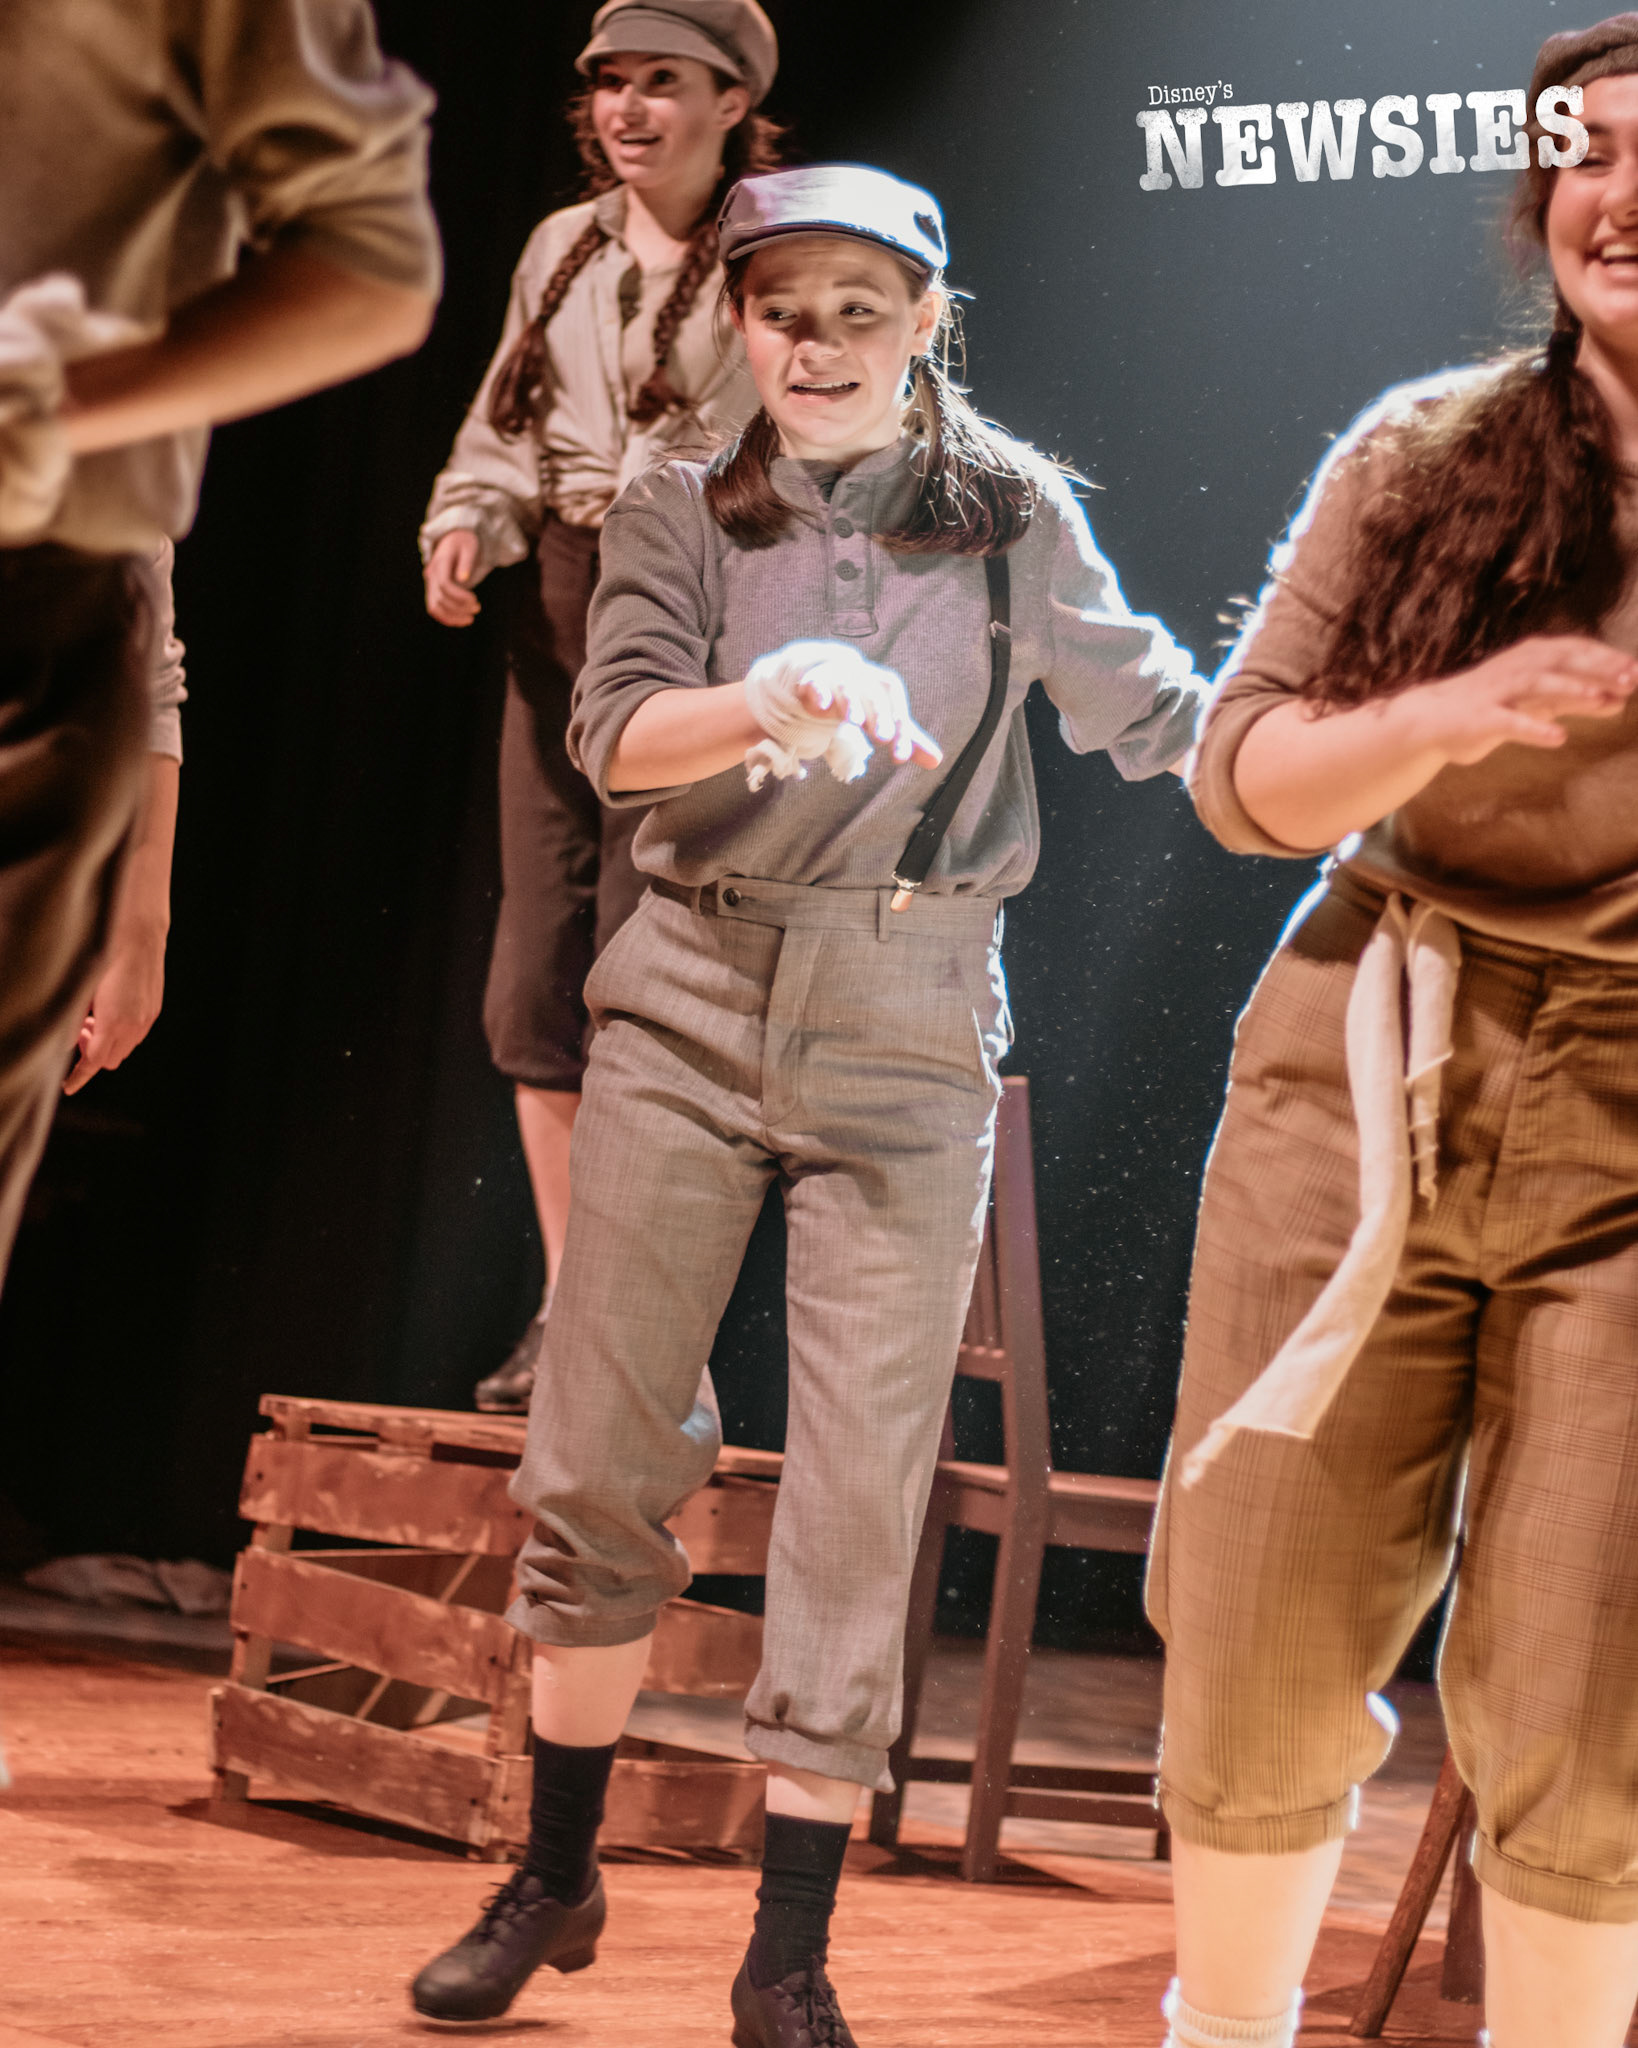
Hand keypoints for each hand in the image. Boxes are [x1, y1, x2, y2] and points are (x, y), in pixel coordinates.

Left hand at [63, 924, 165, 1094]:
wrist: (139, 935)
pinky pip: (136, 1034)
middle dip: (92, 1054)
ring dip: (108, 1043)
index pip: (94, 1062)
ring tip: (94, 1018)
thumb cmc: (106, 957)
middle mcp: (134, 1025)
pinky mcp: (154, 1009)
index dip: (80, 1076)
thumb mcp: (82, 990)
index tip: (67, 1087)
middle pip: (111, 1060)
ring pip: (125, 1048)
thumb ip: (73, 1020)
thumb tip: (64, 1042)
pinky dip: (120, 1032)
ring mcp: (147, 1018)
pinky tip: (111, 1010)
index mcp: (113, 1022)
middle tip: (81, 1032)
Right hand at [424, 529, 482, 626]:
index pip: (445, 584)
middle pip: (440, 598)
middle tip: (477, 608)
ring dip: (452, 617)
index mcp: (440, 562)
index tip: (475, 600)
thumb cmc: (464, 541)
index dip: (460, 596)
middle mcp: (431, 574)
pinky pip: (435, 608)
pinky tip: (461, 620)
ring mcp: (430, 583)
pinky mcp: (433, 590)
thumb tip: (463, 579)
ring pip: (434, 607)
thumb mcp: (469, 546)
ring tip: (470, 619)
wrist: (453, 538)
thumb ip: (466, 562)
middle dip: (459, 607)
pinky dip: (446, 617)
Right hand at [790, 652, 942, 768]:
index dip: (900, 730)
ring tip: (854, 721)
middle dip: (879, 715)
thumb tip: (937, 761)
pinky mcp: (814, 680)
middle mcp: (863, 679)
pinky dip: (818, 691)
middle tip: (882, 737)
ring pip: (847, 686)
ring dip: (851, 702)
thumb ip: (906, 738)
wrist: (827, 675)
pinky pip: (816, 682)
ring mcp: (838, 677)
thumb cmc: (862, 701)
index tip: (900, 757)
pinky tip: (821, 706)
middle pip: (874, 694)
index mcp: (882, 687)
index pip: (895, 704)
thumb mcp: (884, 719)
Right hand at [1408, 635, 1637, 765]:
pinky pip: (1510, 722)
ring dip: (1570, 689)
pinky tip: (1558, 738)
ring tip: (1598, 698)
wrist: (1431, 719)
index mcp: (1531, 657)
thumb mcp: (1538, 700)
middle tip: (1630, 679)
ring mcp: (1497, 691)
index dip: (1607, 658)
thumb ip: (1576, 698)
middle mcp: (1516, 668)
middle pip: (1562, 662)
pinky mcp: (1480, 718)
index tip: (1637, 669)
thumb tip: (1620, 699)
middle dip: (1597, 669)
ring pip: (1538, 685)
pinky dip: (1534, 728)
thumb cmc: (1491, 705)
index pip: (1576, 650)